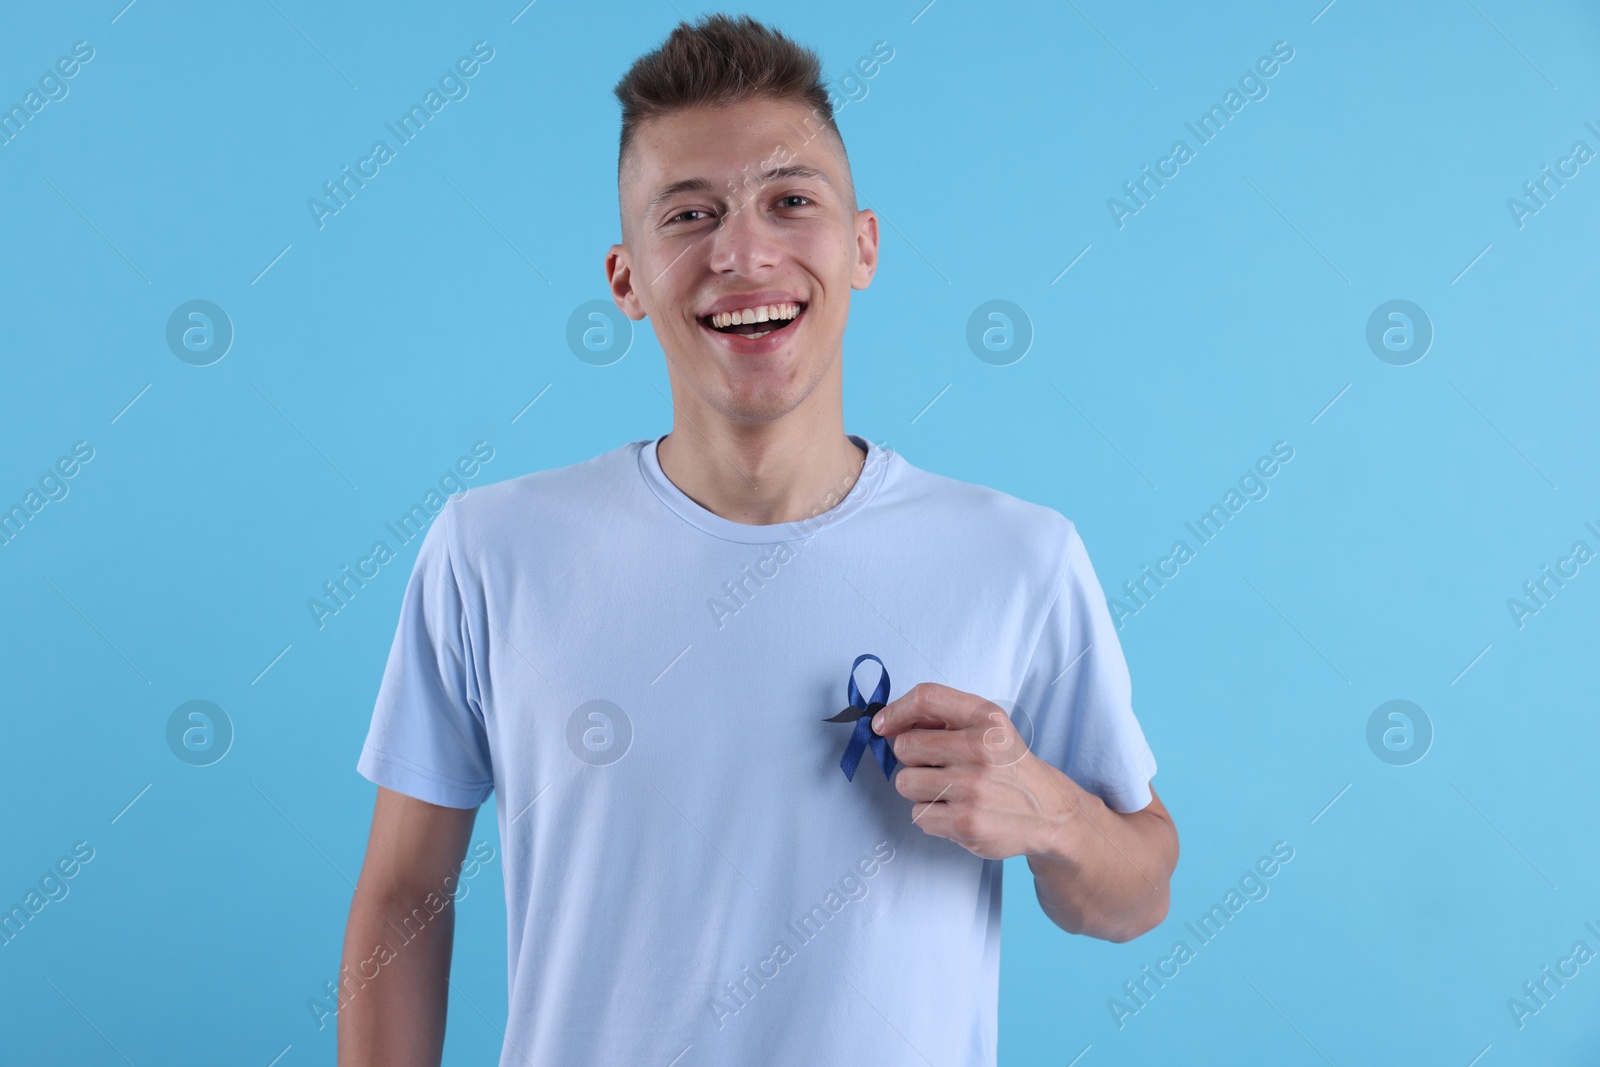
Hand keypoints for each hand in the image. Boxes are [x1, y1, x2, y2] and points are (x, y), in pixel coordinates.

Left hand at [872, 682, 1074, 860]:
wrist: (1048, 812)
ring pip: (905, 783)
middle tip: (938, 766)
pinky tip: (957, 811)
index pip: (926, 697)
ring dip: (919, 789)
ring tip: (949, 790)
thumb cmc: (1007, 766)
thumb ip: (944, 717)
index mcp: (986, 718)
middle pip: (905, 746)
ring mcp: (973, 788)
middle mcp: (981, 749)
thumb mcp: (988, 726)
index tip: (883, 726)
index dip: (896, 710)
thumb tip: (888, 724)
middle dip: (913, 758)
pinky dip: (931, 815)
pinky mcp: (966, 823)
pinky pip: (918, 815)